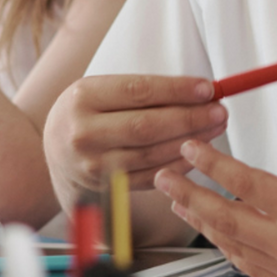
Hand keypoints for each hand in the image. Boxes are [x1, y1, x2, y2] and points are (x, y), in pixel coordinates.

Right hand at [43, 74, 228, 205]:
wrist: (55, 151)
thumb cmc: (88, 112)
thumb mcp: (102, 89)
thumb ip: (145, 90)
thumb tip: (200, 90)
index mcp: (83, 97)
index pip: (139, 91)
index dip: (178, 90)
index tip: (208, 88)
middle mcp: (84, 133)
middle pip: (147, 126)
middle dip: (191, 118)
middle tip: (220, 111)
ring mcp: (93, 165)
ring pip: (152, 154)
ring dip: (191, 142)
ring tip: (215, 128)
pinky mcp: (106, 188)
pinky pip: (150, 177)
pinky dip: (178, 165)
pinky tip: (198, 154)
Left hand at [154, 110, 276, 276]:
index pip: (245, 183)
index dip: (213, 164)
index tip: (190, 148)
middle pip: (224, 217)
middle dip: (190, 193)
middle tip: (164, 175)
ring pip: (231, 244)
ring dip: (202, 221)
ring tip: (181, 201)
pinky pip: (248, 265)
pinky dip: (226, 246)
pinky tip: (218, 233)